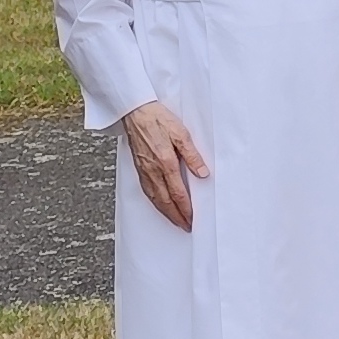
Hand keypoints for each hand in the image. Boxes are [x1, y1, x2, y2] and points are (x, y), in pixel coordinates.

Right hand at [120, 100, 209, 230]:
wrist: (135, 112)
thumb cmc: (158, 119)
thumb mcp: (181, 133)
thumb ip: (192, 155)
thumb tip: (202, 173)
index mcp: (165, 162)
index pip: (178, 193)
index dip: (186, 209)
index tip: (193, 219)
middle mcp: (153, 170)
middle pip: (166, 201)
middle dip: (176, 216)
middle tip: (186, 227)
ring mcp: (144, 170)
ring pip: (155, 198)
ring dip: (166, 213)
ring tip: (175, 221)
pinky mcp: (139, 168)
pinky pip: (147, 191)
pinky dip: (155, 202)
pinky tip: (160, 205)